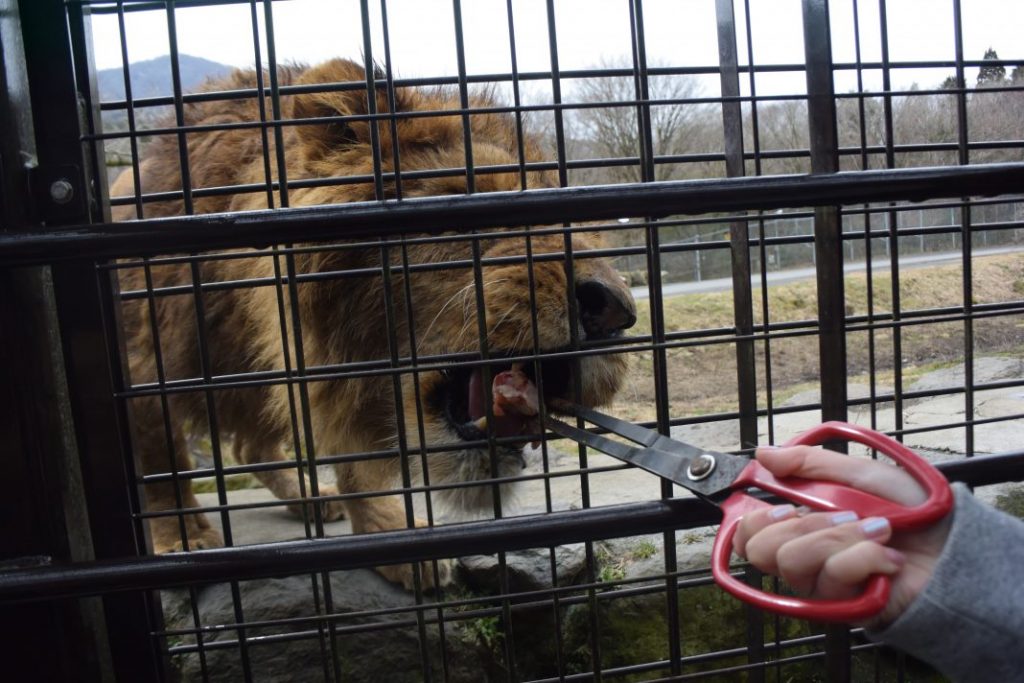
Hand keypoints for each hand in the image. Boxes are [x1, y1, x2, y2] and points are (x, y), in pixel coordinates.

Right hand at [732, 445, 952, 626]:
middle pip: (759, 551)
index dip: (753, 520)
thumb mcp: (860, 473)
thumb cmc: (913, 512)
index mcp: (802, 527)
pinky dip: (865, 555)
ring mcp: (822, 585)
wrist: (955, 549)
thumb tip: (764, 453)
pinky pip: (833, 575)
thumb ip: (810, 463)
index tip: (785, 507)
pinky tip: (888, 555)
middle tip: (841, 516)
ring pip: (792, 561)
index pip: (748, 534)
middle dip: (801, 525)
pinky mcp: (843, 606)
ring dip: (836, 536)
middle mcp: (806, 558)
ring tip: (874, 531)